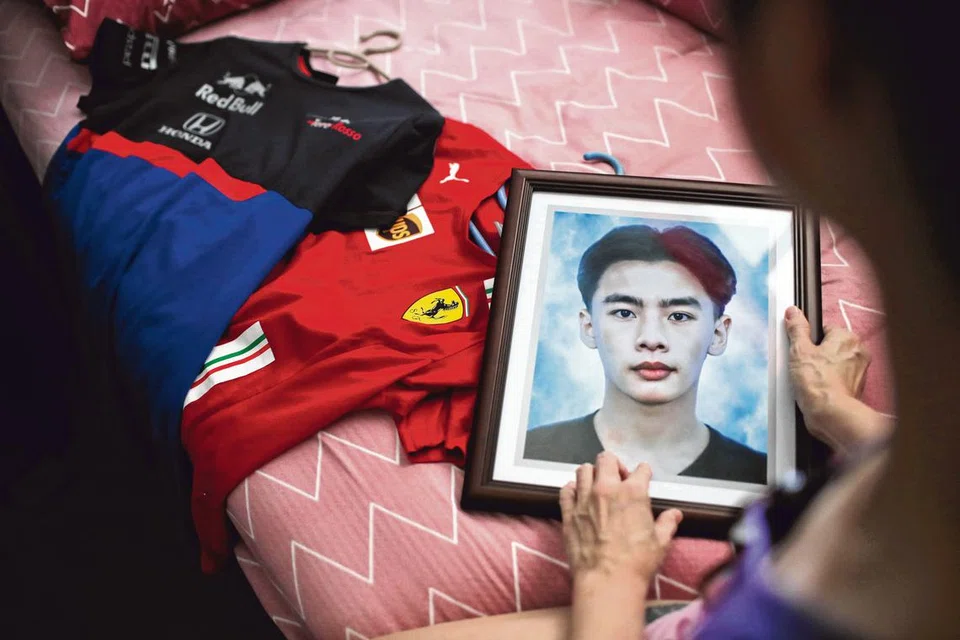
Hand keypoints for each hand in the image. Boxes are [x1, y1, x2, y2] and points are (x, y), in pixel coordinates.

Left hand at [560, 452, 682, 585]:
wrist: (607, 581)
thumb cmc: (637, 562)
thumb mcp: (660, 543)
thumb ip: (667, 524)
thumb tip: (675, 514)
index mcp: (633, 492)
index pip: (640, 470)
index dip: (643, 472)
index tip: (642, 476)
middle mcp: (606, 489)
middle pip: (606, 459)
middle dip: (614, 464)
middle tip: (618, 477)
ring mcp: (585, 499)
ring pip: (583, 470)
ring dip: (592, 473)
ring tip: (597, 484)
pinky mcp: (569, 512)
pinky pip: (566, 490)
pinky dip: (572, 489)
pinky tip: (578, 496)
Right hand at [785, 306, 889, 452]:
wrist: (830, 414)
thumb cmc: (818, 383)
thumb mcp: (799, 350)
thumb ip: (797, 329)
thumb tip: (793, 312)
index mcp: (847, 338)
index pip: (824, 330)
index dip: (808, 340)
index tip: (800, 349)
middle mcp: (857, 352)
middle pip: (829, 347)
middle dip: (815, 355)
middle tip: (801, 365)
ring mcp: (858, 372)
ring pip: (833, 364)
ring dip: (820, 370)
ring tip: (806, 379)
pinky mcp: (854, 389)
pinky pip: (836, 379)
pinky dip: (826, 383)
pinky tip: (814, 390)